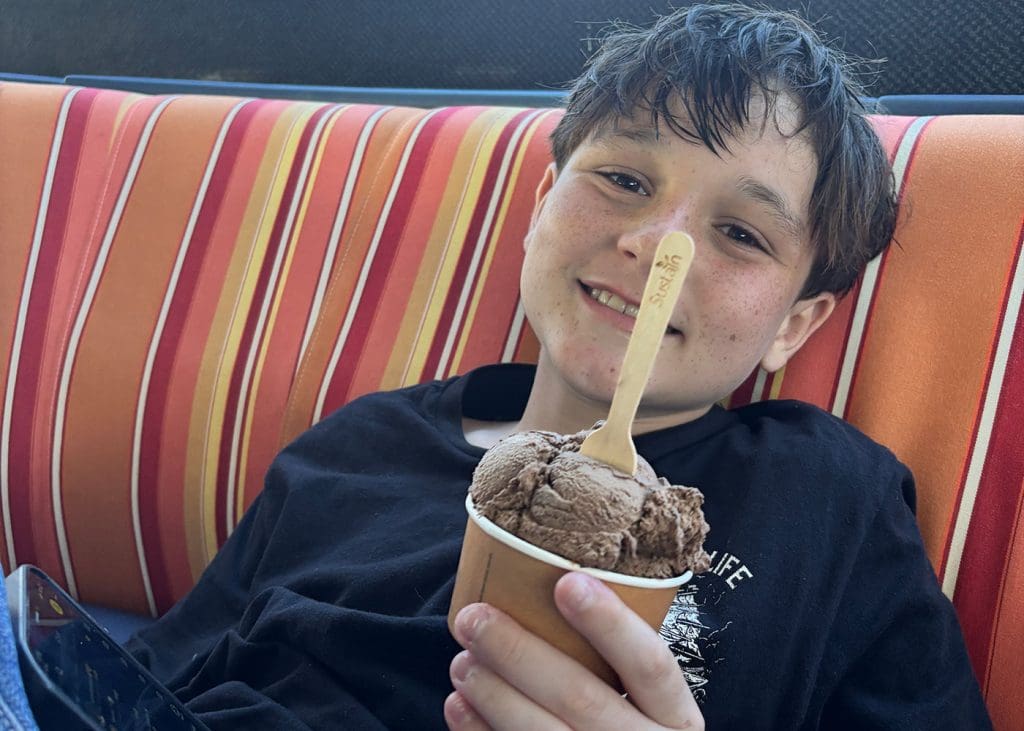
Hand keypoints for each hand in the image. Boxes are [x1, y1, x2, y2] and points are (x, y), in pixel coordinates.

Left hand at [444, 571, 702, 729]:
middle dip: (519, 653)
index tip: (566, 582)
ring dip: (493, 693)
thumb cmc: (629, 728)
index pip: (651, 664)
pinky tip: (459, 705)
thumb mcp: (649, 702)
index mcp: (675, 716)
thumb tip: (551, 584)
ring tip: (462, 661)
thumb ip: (617, 661)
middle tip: (474, 618)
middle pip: (581, 697)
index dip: (610, 623)